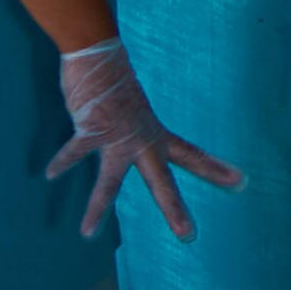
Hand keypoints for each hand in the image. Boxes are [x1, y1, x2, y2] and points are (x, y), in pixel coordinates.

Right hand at [46, 40, 246, 242]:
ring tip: (87, 233)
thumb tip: (128, 138)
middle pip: (161, 181)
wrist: (101, 54)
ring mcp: (118, 137)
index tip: (240, 181)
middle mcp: (142, 140)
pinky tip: (51, 174)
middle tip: (188, 235)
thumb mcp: (134, 107)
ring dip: (97, 208)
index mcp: (155, 134)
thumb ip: (132, 127)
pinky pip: (75, 152)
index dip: (214, 169)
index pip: (191, 155)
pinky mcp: (92, 130)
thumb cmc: (114, 80)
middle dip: (174, 209)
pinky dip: (62, 162)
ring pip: (110, 181)